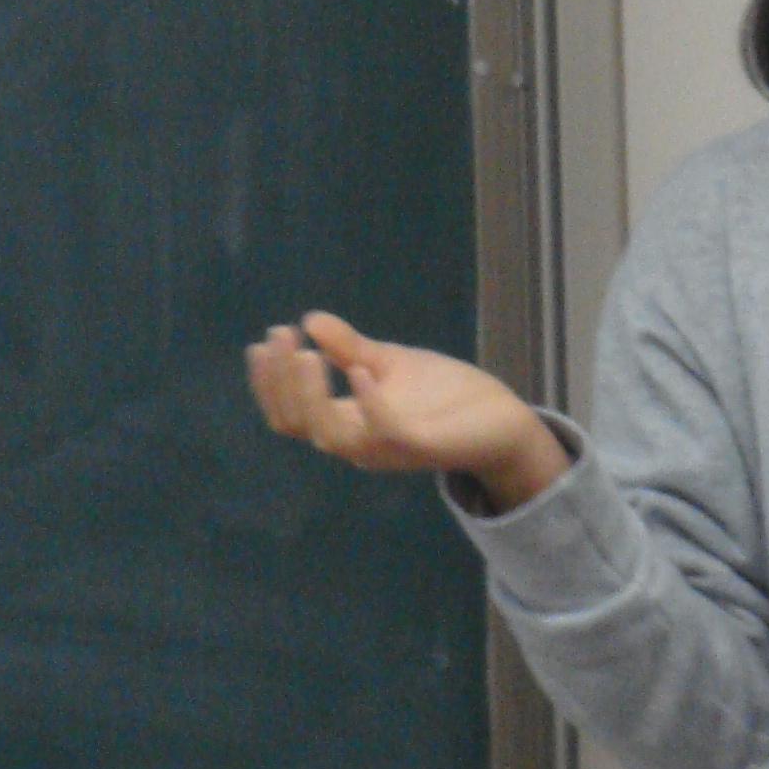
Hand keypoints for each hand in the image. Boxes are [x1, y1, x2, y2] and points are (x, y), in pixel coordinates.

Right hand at [246, 311, 567, 513]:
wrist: (502, 418)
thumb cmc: (444, 395)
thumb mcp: (389, 363)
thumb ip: (350, 348)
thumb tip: (309, 319)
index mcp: (346, 423)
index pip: (290, 414)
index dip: (269, 382)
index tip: (266, 339)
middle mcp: (357, 442)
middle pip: (298, 424)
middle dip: (280, 382)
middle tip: (281, 338)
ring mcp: (386, 448)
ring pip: (329, 436)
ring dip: (312, 395)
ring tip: (308, 353)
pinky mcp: (420, 447)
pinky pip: (385, 432)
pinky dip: (368, 402)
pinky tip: (359, 369)